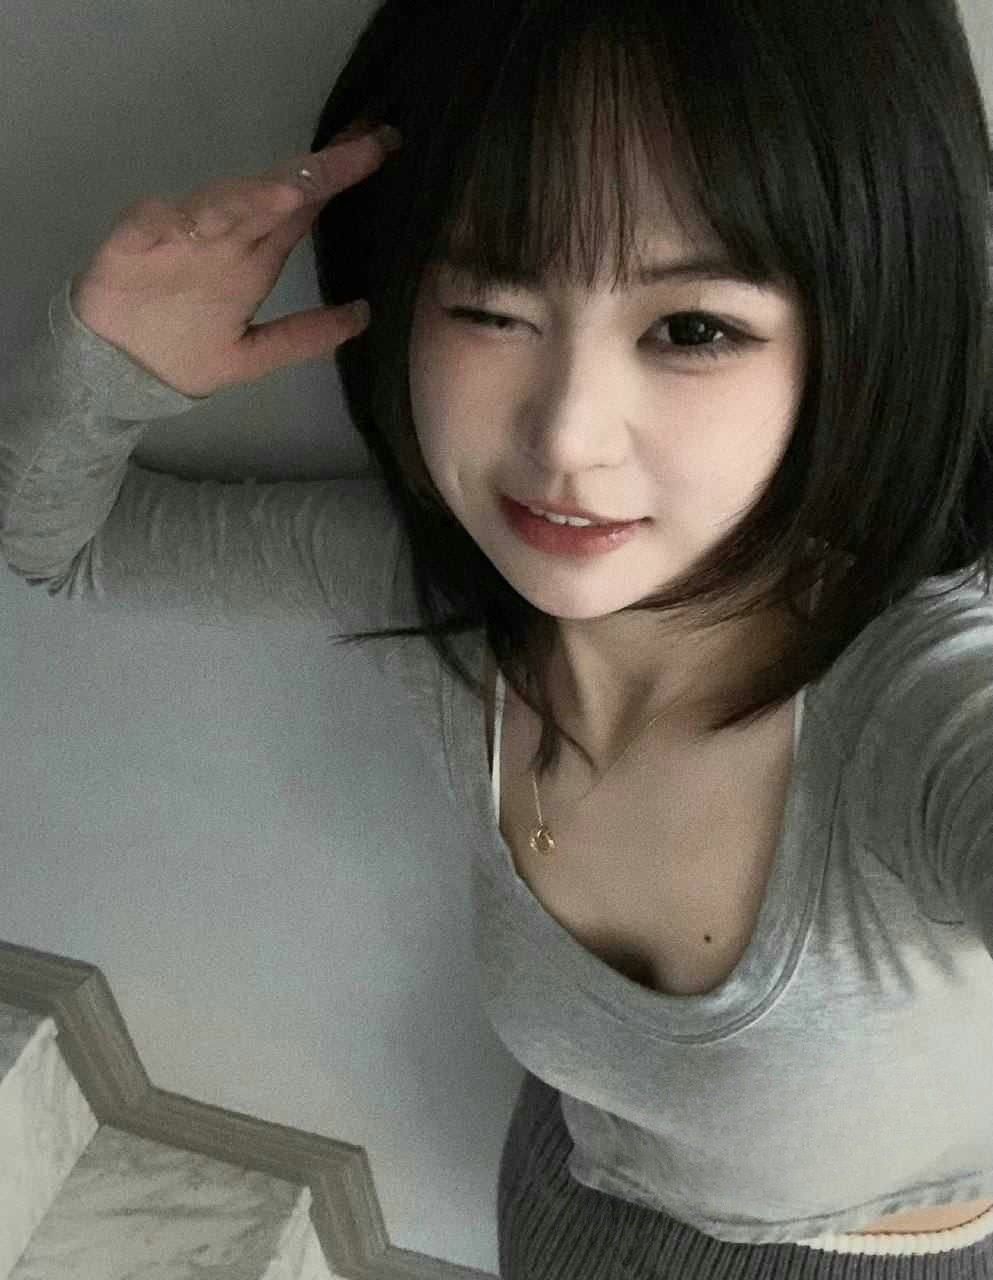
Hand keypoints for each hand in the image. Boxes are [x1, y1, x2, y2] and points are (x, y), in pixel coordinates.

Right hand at [69, 121, 400, 397]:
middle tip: (362, 142)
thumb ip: (304, 337)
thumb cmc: (184, 352)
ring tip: (289, 192)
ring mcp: (180, 235)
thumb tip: (365, 315)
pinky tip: (184, 220)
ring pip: (220, 206)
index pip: (304, 208)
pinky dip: (167, 219)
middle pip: (275, 193)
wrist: (117, 367)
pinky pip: (150, 223)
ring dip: (251, 197)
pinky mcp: (133, 243)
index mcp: (254, 258)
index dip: (339, 178)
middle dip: (316, 169)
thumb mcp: (253, 357)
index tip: (382, 147)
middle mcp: (225, 238)